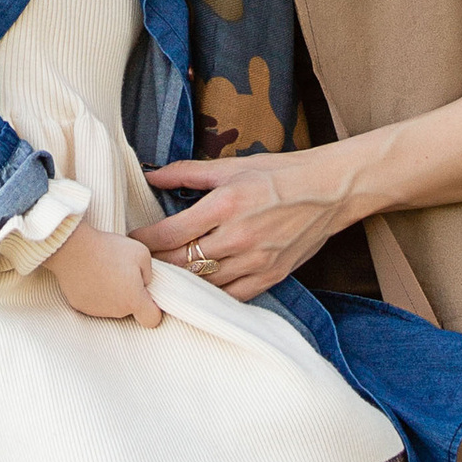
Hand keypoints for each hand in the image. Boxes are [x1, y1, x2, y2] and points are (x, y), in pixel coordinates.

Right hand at [50, 222, 163, 326]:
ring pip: (112, 307)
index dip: (153, 309)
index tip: (147, 296)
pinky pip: (94, 302)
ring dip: (112, 293)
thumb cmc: (108, 249)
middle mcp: (116, 311)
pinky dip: (95, 292)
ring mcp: (96, 311)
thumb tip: (145, 282)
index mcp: (133, 300)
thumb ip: (150, 273)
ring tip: (105, 270)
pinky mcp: (80, 306)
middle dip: (130, 295)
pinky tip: (91, 275)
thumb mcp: (142, 252)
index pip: (152, 319)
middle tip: (122, 272)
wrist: (72, 248)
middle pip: (130, 309)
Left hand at [144, 158, 354, 299]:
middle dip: (156, 263)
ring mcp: (255, 261)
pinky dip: (211, 295)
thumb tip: (152, 176)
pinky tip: (198, 289)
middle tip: (140, 262)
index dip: (144, 240)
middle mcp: (238, 236)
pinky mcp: (270, 276)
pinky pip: (231, 296)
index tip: (132, 240)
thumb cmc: (281, 174)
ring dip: (180, 281)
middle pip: (181, 262)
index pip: (170, 232)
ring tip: (163, 276)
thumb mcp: (233, 165)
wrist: (330, 190)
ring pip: (203, 283)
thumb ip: (188, 173)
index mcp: (225, 204)